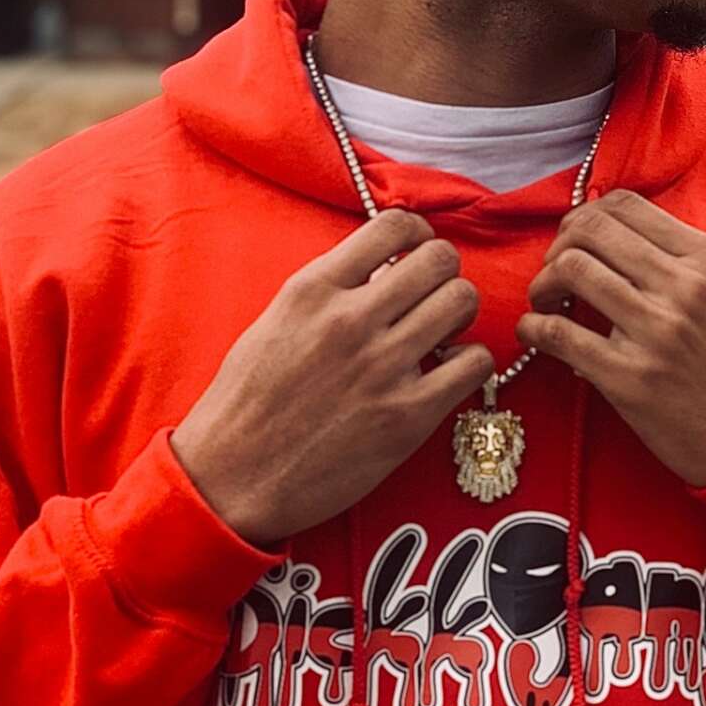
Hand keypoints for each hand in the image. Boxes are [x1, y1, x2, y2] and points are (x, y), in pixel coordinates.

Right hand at [170, 210, 494, 547]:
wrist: (231, 480)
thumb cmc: (247, 402)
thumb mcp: (276, 322)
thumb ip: (329, 291)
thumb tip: (385, 269)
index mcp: (313, 289)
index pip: (394, 225)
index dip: (418, 234)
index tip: (415, 254)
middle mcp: (350, 320)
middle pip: (440, 259)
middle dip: (444, 272)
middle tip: (432, 297)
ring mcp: (382, 368)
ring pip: (462, 302)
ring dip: (459, 313)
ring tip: (441, 334)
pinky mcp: (407, 416)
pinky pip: (474, 363)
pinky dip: (469, 362)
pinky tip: (447, 373)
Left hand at [517, 189, 705, 488]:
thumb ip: (685, 261)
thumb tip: (617, 237)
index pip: (625, 205)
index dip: (585, 217)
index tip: (577, 242)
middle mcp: (684, 287)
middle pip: (590, 230)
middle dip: (559, 246)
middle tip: (555, 273)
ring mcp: (656, 332)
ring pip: (570, 270)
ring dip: (542, 283)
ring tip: (546, 303)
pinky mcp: (628, 378)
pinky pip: (557, 334)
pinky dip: (532, 327)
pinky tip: (534, 333)